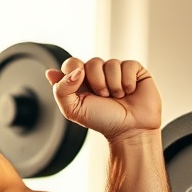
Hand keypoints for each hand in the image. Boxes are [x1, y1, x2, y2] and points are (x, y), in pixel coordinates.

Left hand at [46, 56, 161, 141]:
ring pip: (111, 63)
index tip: (81, 83)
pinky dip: (127, 82)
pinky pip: (128, 65)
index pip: (72, 63)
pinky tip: (129, 92)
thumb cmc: (102, 120)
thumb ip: (61, 90)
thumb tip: (57, 70)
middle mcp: (98, 73)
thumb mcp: (73, 109)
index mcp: (81, 81)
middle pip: (93, 62)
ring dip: (113, 85)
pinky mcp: (134, 70)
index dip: (75, 70)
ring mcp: (117, 71)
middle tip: (103, 96)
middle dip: (97, 82)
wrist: (129, 130)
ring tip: (117, 97)